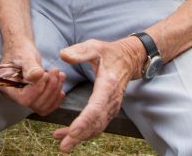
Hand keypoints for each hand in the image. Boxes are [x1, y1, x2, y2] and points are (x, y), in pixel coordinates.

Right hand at [0, 42, 65, 115]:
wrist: (22, 50)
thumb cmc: (20, 50)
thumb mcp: (24, 55)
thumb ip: (30, 66)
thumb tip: (38, 75)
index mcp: (7, 86)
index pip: (24, 98)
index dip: (38, 89)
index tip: (45, 74)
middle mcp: (14, 96)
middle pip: (35, 104)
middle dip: (50, 88)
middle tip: (55, 71)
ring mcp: (24, 98)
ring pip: (42, 107)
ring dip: (55, 92)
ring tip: (60, 75)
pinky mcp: (34, 98)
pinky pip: (46, 107)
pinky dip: (56, 98)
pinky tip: (60, 86)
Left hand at [52, 37, 143, 151]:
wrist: (129, 60)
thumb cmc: (109, 53)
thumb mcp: (95, 47)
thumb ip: (80, 51)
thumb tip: (63, 55)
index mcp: (107, 85)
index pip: (96, 107)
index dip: (85, 121)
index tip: (73, 131)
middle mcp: (112, 100)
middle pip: (96, 123)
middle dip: (80, 136)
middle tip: (64, 146)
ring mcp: (111, 107)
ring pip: (96, 127)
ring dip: (80, 137)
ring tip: (62, 142)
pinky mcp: (108, 110)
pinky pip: (97, 125)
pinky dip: (84, 132)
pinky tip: (69, 134)